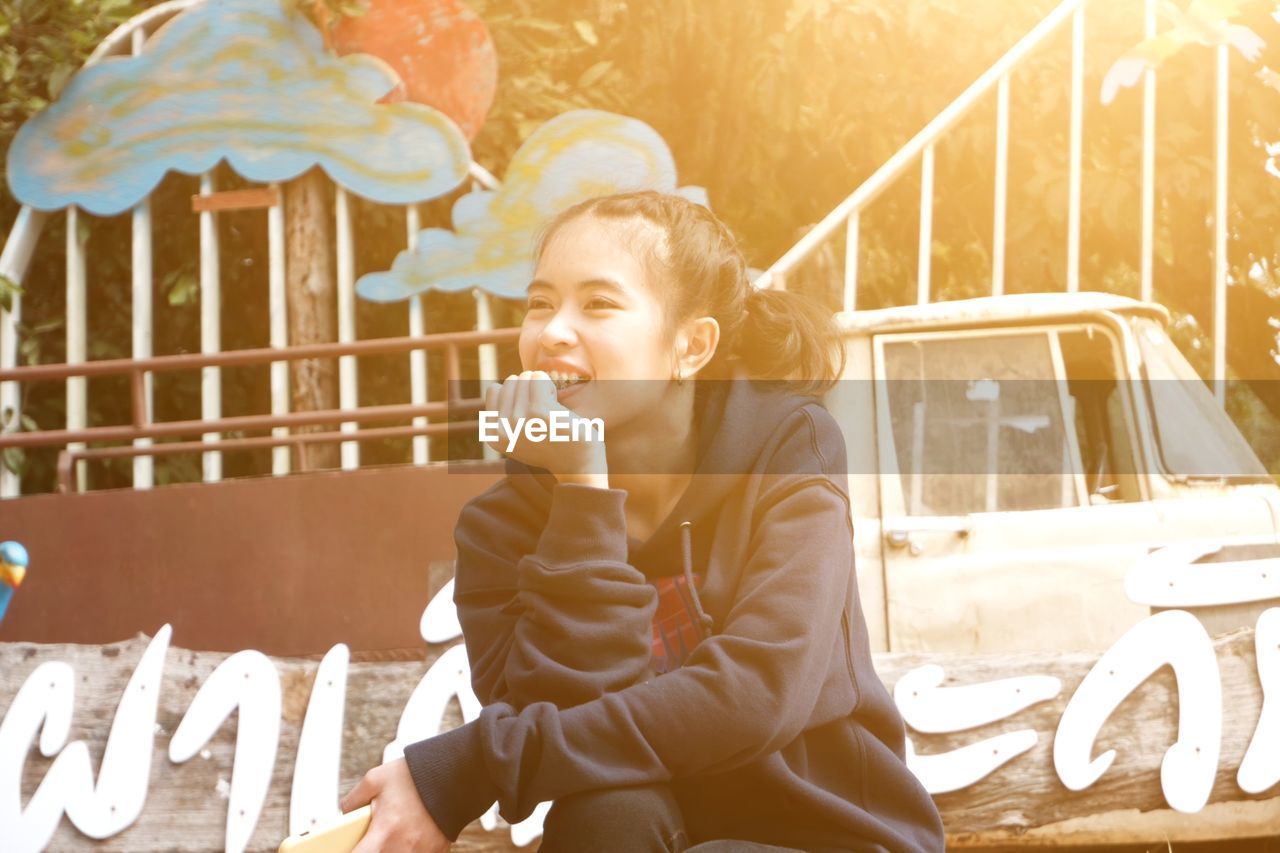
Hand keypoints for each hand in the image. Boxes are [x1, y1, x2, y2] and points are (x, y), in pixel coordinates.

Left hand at [342, 757, 448, 852]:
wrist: (454, 773)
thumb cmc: (415, 776)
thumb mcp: (376, 779)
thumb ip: (354, 800)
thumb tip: (343, 812)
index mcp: (383, 834)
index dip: (350, 852)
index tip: (350, 848)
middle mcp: (401, 849)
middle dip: (374, 846)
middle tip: (376, 834)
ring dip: (392, 847)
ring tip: (395, 832)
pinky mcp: (436, 852)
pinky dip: (411, 847)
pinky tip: (411, 835)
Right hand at [481, 370, 606, 483]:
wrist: (578, 467)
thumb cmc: (552, 447)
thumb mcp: (518, 437)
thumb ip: (503, 419)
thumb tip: (494, 387)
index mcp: (493, 435)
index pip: (494, 390)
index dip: (514, 393)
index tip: (528, 409)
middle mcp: (500, 429)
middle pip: (510, 382)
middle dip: (528, 388)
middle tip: (543, 409)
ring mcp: (517, 421)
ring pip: (524, 378)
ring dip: (540, 387)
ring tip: (550, 408)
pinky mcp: (537, 412)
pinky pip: (538, 378)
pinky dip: (549, 384)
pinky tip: (556, 404)